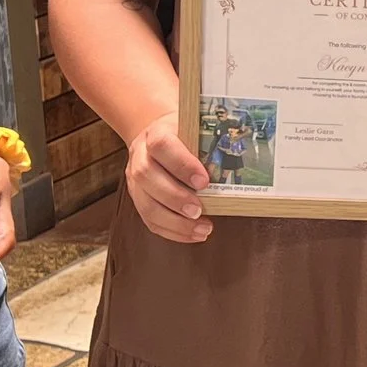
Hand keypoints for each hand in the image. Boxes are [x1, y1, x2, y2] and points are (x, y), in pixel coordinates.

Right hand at [127, 108, 212, 243]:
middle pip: (148, 177)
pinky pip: (150, 220)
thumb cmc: (181, 136)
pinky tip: (193, 235)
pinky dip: (172, 232)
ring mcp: (135, 181)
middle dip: (176, 198)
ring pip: (146, 205)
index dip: (182, 165)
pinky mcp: (138, 199)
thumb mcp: (191, 131)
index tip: (204, 181)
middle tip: (199, 211)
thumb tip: (232, 168)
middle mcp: (140, 157)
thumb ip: (205, 146)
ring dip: (175, 222)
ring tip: (202, 229)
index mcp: (154, 134)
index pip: (162, 146)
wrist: (153, 137)